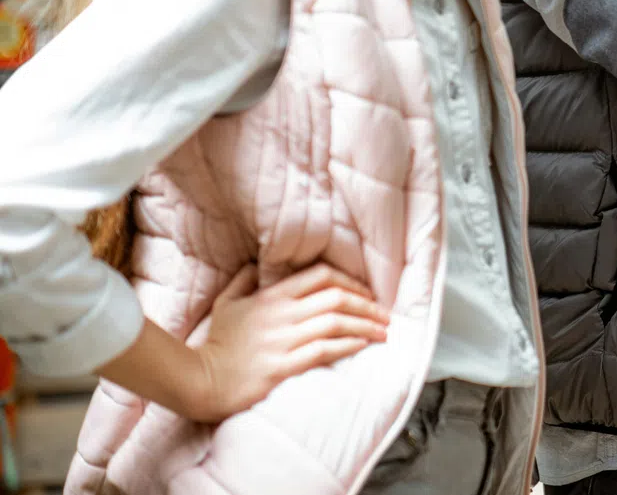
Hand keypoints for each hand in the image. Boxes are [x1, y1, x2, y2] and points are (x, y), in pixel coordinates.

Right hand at [185, 263, 388, 421]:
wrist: (200, 381)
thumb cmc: (217, 344)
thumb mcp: (226, 304)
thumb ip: (243, 280)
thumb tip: (256, 264)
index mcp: (272, 296)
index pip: (321, 275)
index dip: (351, 280)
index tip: (368, 292)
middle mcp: (281, 314)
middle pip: (337, 298)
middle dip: (367, 304)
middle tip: (385, 314)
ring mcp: (282, 340)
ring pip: (335, 323)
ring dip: (365, 326)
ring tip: (383, 332)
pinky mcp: (282, 367)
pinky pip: (323, 350)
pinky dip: (347, 346)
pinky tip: (362, 345)